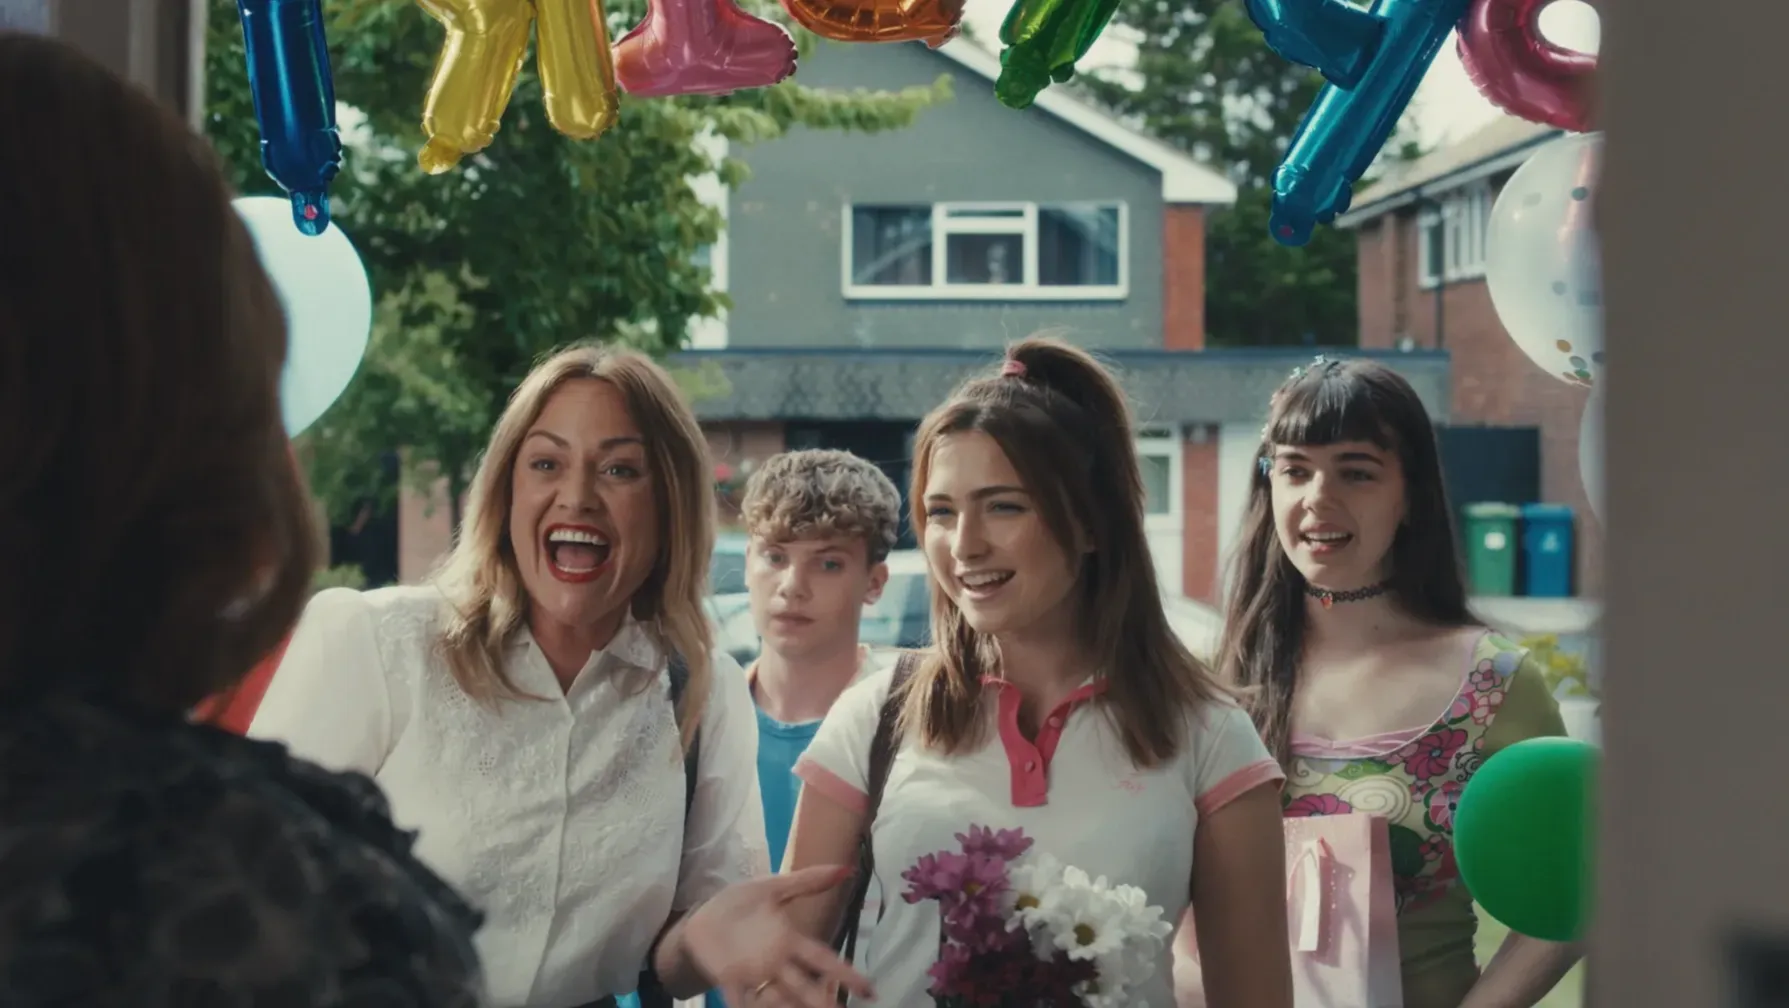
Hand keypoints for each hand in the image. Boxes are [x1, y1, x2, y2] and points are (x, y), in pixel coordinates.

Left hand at [683, 864, 874, 1006]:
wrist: (701, 916)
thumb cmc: (739, 904)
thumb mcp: (772, 887)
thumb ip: (807, 881)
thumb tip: (845, 868)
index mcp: (788, 941)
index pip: (823, 959)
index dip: (845, 973)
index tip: (869, 989)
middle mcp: (776, 962)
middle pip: (804, 986)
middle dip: (820, 1000)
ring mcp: (752, 973)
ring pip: (777, 998)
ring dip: (788, 1005)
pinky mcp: (728, 980)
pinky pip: (741, 1001)